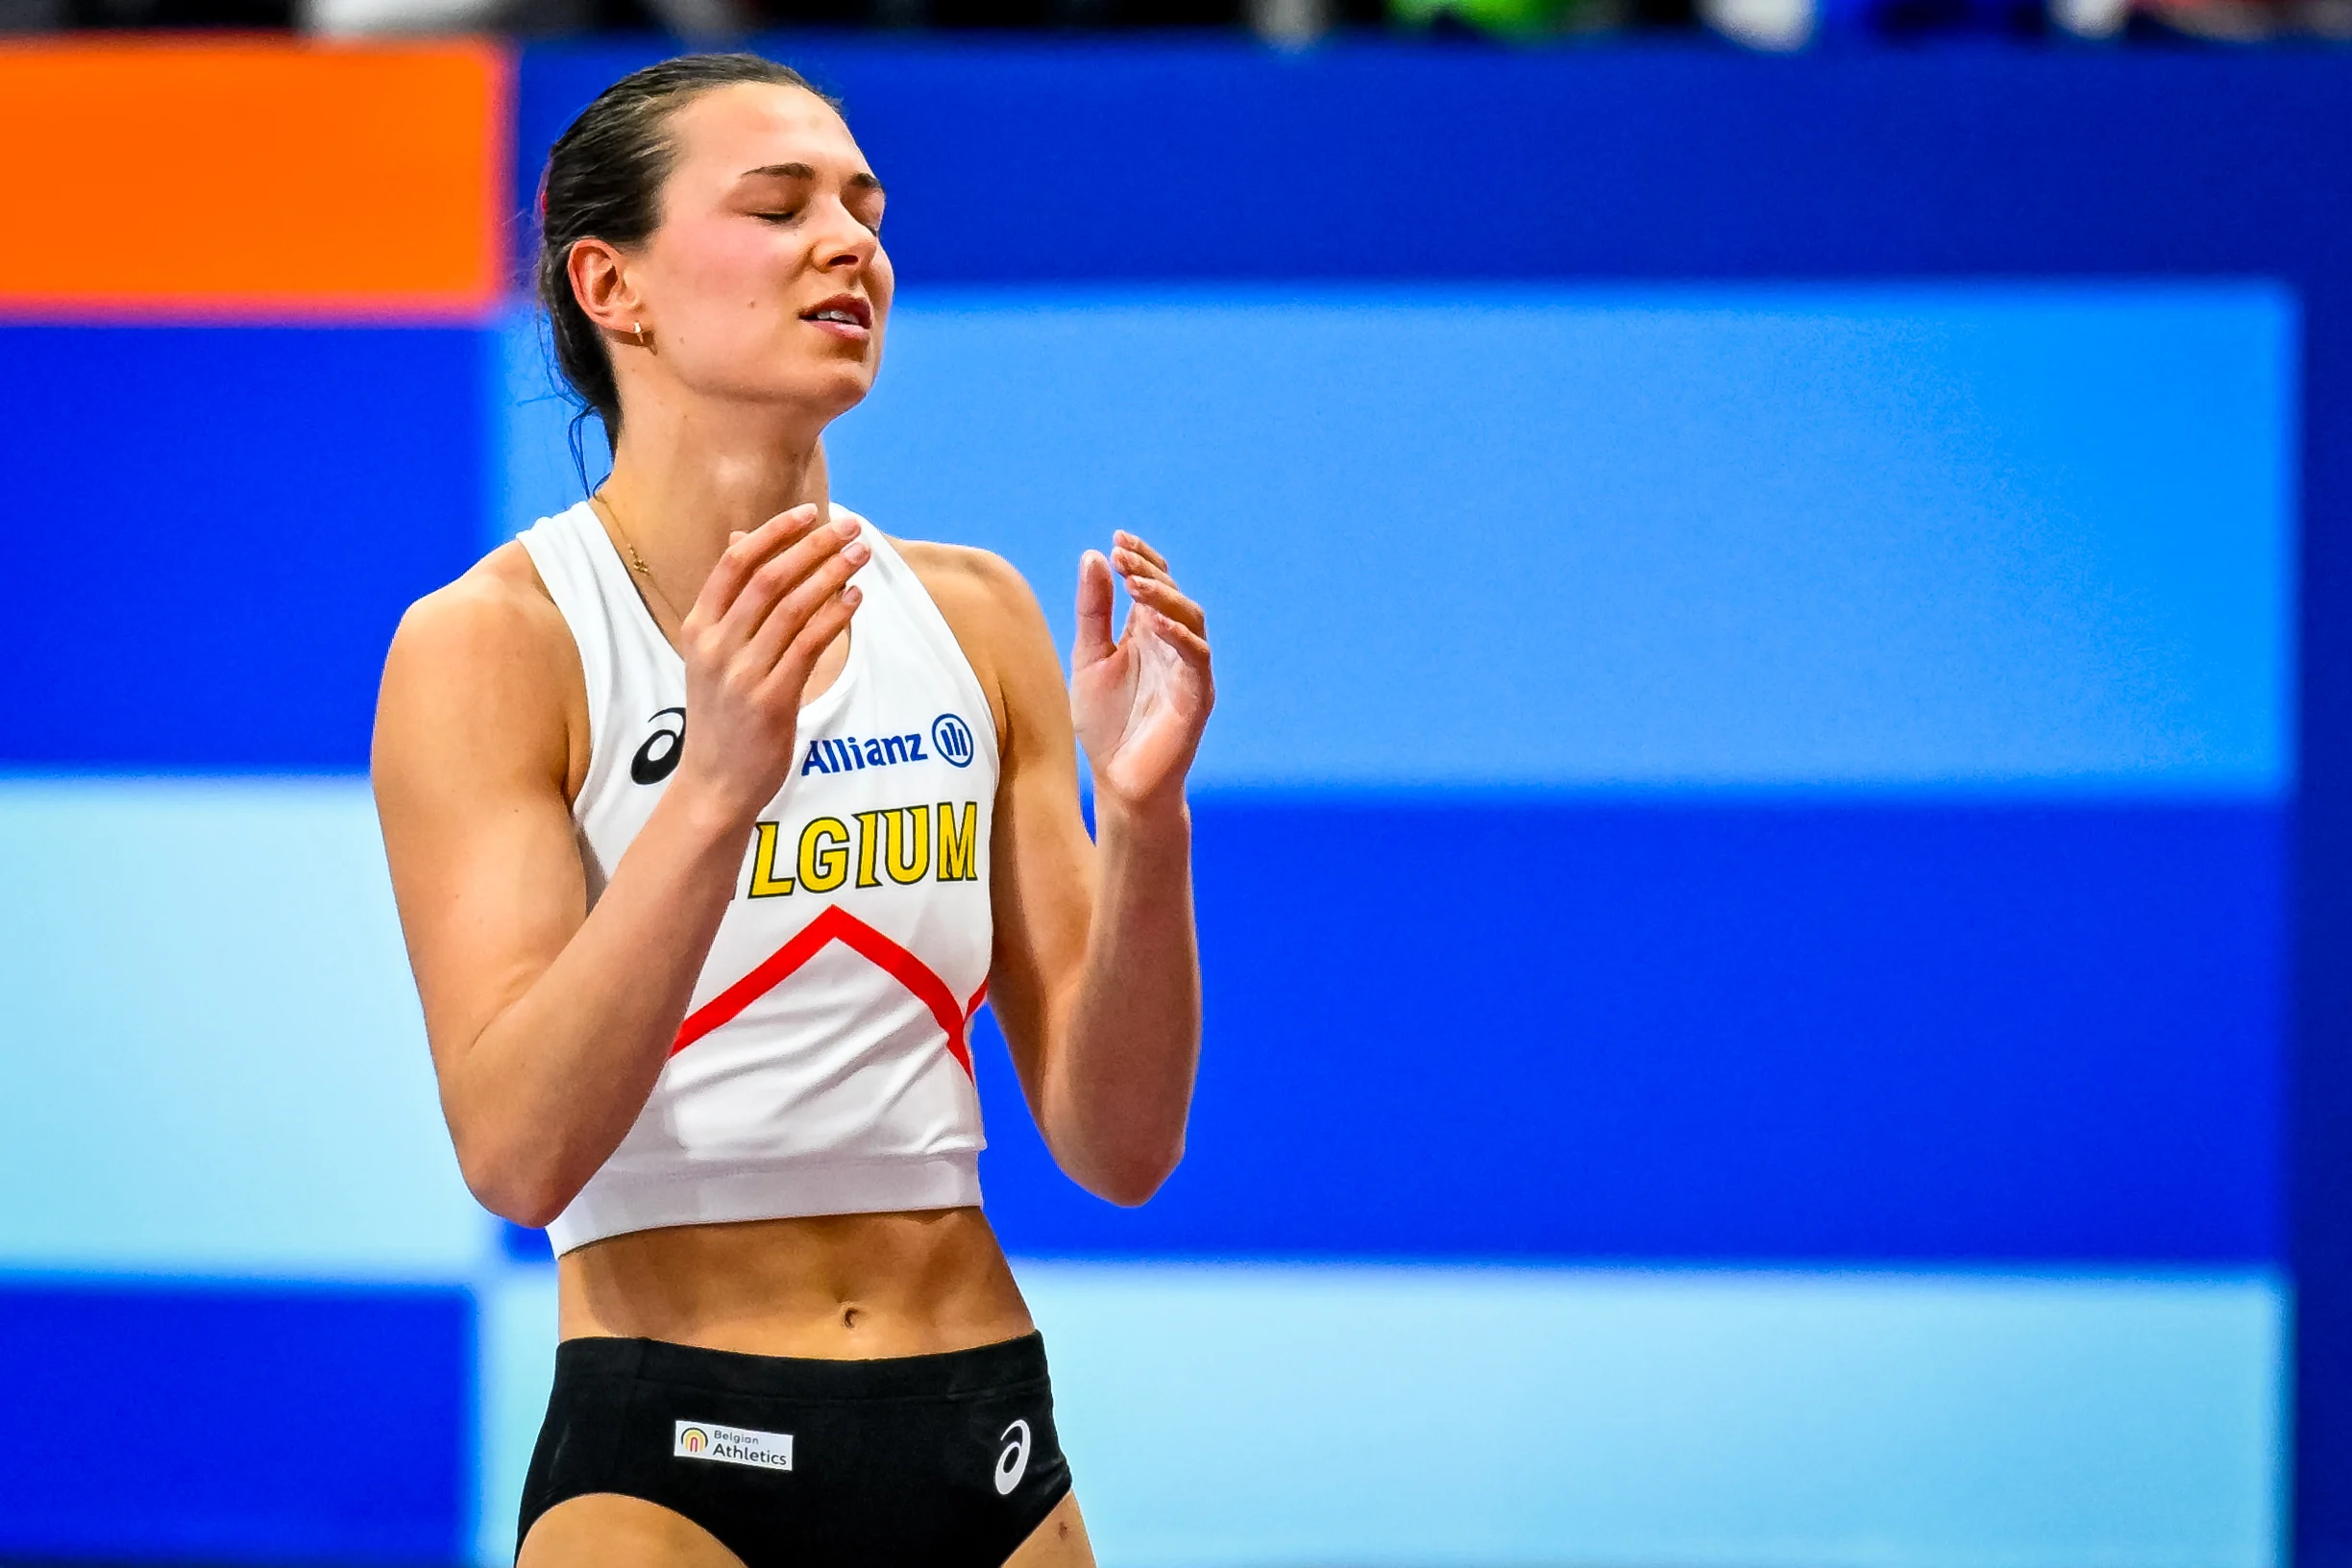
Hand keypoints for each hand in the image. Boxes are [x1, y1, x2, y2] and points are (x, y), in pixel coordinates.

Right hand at [672, 504, 865, 823]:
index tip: (810, 512)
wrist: (715, 783)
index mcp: (698, 629)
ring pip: (795, 607)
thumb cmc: (722, 715)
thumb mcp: (712, 654)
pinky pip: (810, 645)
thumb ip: (729, 601)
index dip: (775, 533)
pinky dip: (836, 616)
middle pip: (770, 578)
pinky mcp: (772, 699)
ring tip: (861, 556)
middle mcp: (716, 646)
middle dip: (814, 546)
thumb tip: (743, 538)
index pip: (736, 563)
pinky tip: (856, 599)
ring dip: (833, 575)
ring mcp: (742, 673)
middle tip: (850, 527)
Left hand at [1071, 532, 1213, 813]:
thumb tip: (1092, 556)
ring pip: (1191, 620)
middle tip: (1122, 556)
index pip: (1153, 584)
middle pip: (1173, 595)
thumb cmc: (1106, 726)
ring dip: (1164, 597)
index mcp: (1148, 635)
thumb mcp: (1089, 658)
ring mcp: (1189, 671)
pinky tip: (1153, 621)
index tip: (1116, 539)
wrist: (1120, 783)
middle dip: (1149, 571)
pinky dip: (1179, 637)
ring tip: (1134, 582)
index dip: (1140, 558)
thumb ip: (1093, 612)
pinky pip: (1197, 659)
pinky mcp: (1198, 698)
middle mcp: (1173, 647)